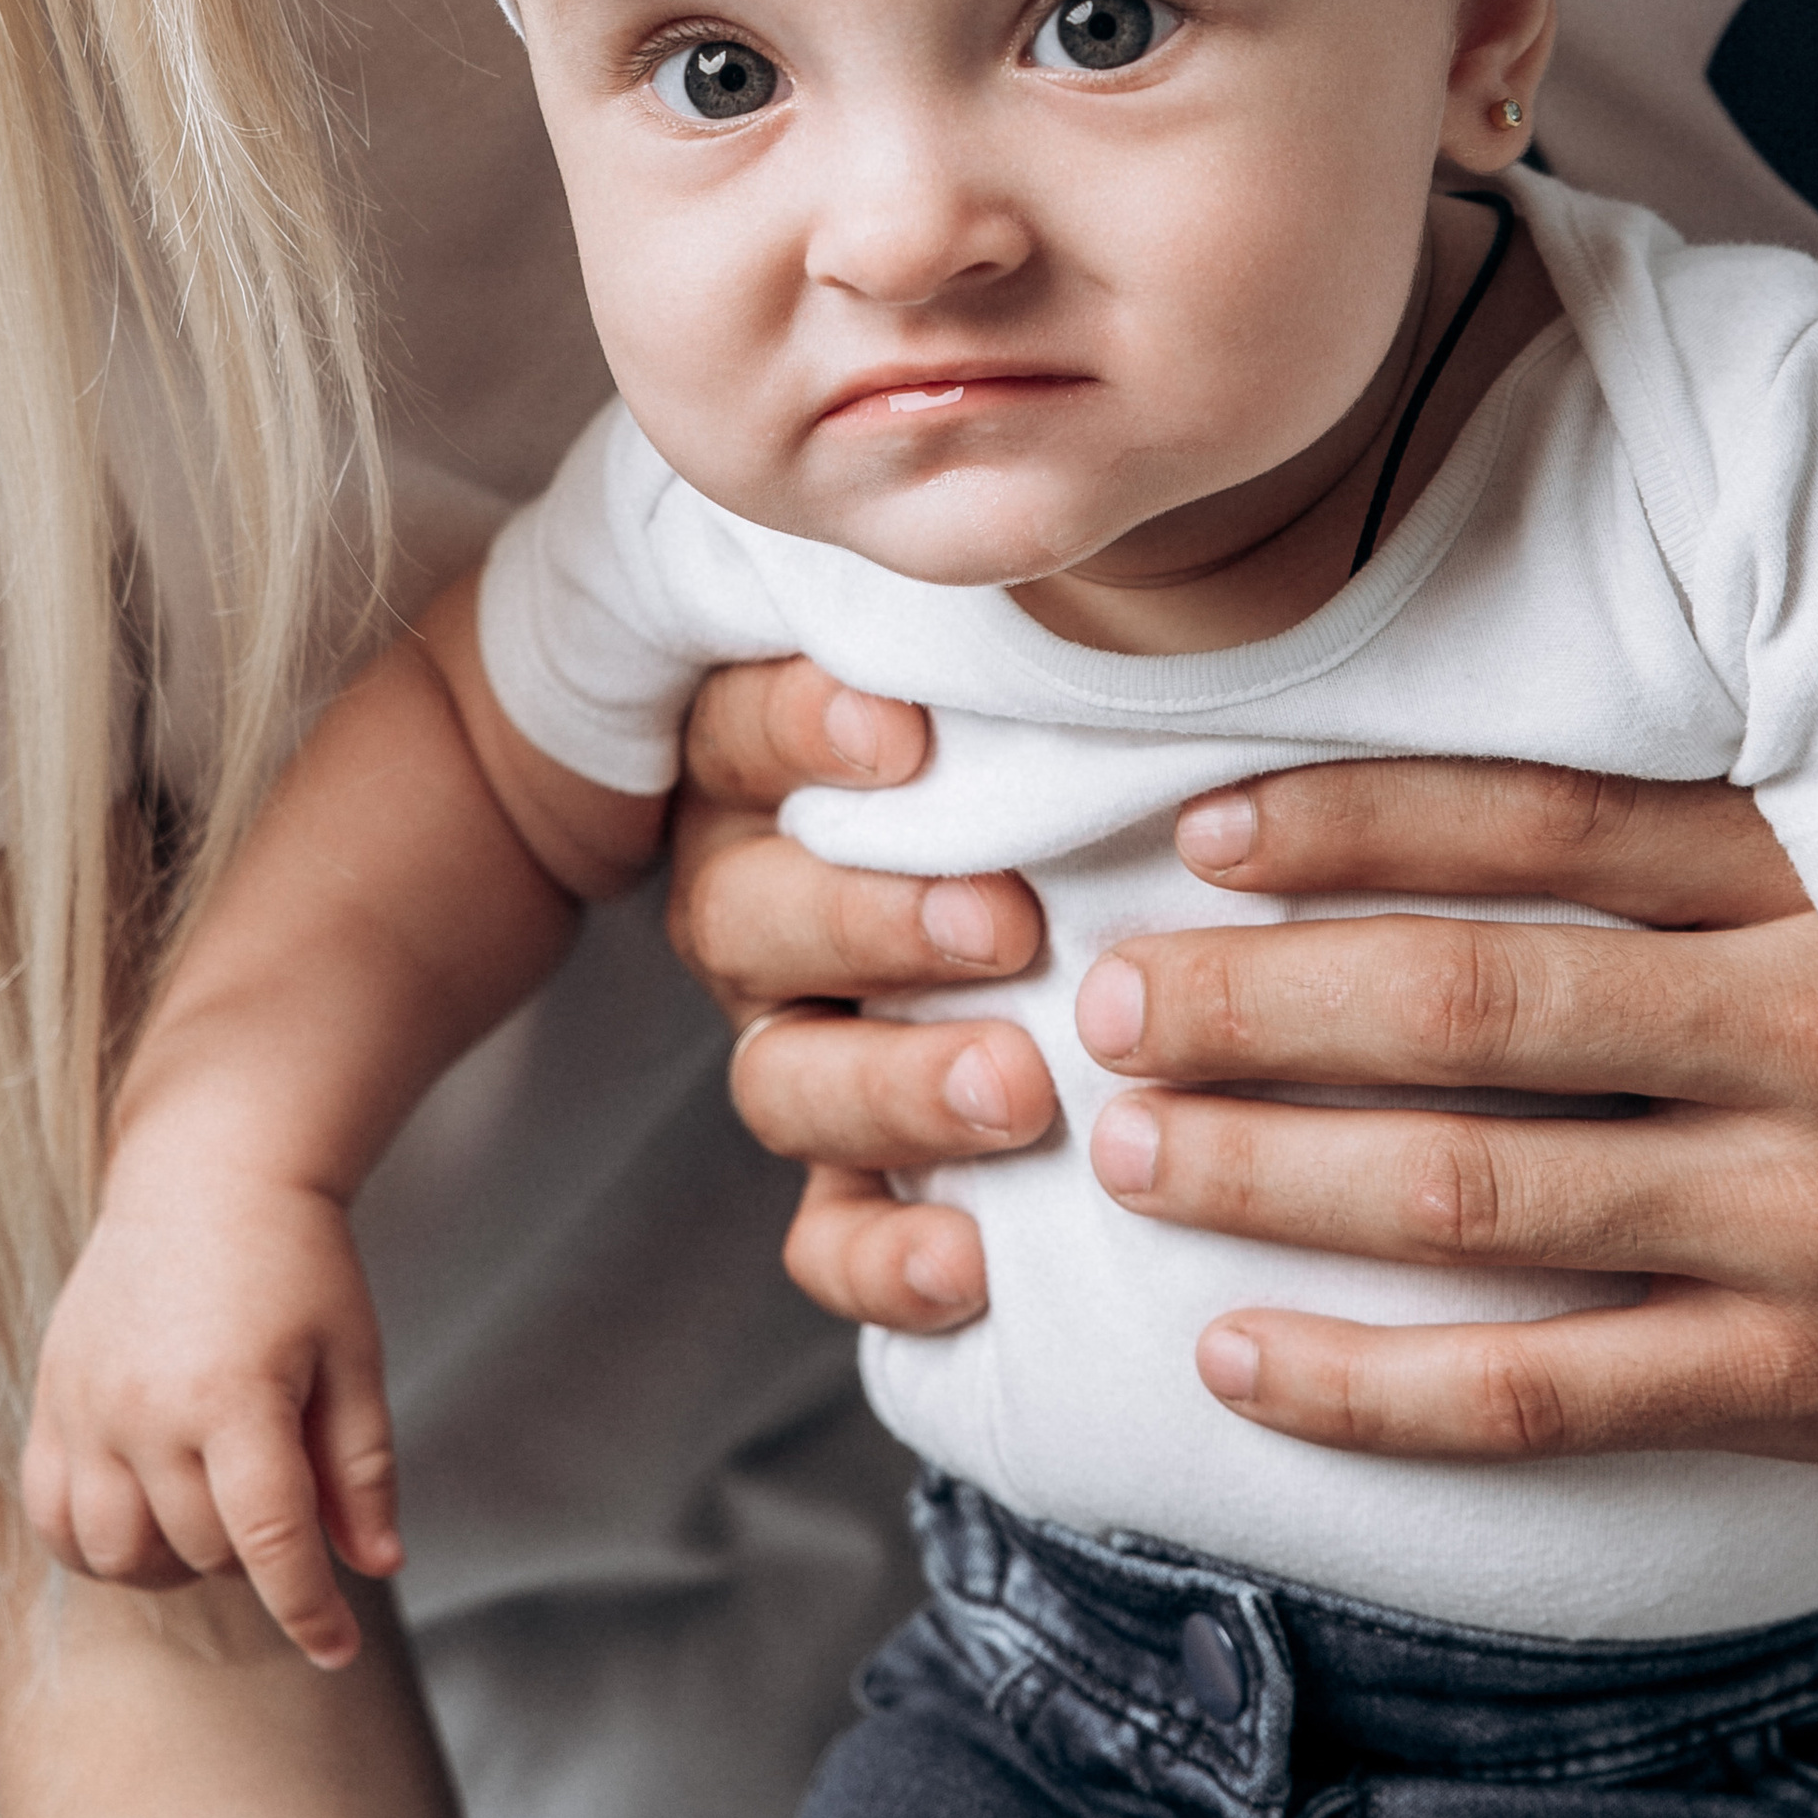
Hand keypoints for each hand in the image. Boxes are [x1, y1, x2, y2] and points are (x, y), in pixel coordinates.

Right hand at [24, 1158, 402, 1668]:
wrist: (207, 1173)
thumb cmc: (297, 1260)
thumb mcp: (354, 1354)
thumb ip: (361, 1468)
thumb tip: (377, 1567)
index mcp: (236, 1397)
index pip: (271, 1544)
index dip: (310, 1611)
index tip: (339, 1649)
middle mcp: (148, 1412)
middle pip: (202, 1552)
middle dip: (256, 1552)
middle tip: (282, 1490)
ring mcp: (87, 1410)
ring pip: (118, 1556)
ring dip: (174, 1559)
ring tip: (214, 1507)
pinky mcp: (50, 1403)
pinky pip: (52, 1522)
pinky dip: (96, 1545)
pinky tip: (144, 1515)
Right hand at [671, 657, 1056, 1327]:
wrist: (1072, 907)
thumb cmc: (1040, 751)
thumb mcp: (999, 684)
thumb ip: (992, 651)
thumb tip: (1047, 556)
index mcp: (766, 770)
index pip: (745, 733)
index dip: (808, 732)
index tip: (908, 735)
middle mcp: (759, 908)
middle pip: (752, 917)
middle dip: (875, 923)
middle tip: (1004, 927)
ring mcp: (796, 1044)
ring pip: (783, 1080)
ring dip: (894, 1090)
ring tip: (1016, 1092)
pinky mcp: (846, 1177)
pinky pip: (824, 1239)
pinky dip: (884, 1260)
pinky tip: (970, 1261)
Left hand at [1070, 759, 1817, 1516]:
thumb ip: (1708, 859)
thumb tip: (1458, 815)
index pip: (1541, 826)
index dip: (1350, 821)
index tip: (1198, 827)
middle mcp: (1812, 1038)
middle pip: (1471, 1009)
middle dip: (1255, 1005)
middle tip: (1103, 1002)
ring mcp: (1809, 1224)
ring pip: (1479, 1200)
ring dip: (1273, 1177)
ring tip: (1134, 1156)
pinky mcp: (1810, 1388)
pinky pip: (1546, 1395)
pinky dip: (1374, 1384)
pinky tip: (1248, 1362)